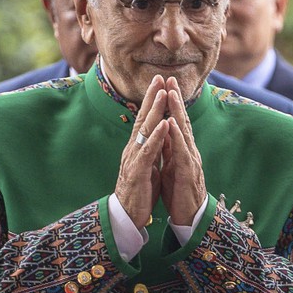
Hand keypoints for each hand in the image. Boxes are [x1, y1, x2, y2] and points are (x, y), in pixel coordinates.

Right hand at [115, 79, 166, 230]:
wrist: (128, 215)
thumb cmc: (139, 191)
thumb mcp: (148, 165)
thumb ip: (152, 148)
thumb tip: (157, 133)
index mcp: (138, 147)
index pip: (145, 120)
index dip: (152, 101)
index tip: (161, 83)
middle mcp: (134, 149)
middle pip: (143, 119)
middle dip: (152, 98)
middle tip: (160, 77)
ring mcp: (134, 159)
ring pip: (145, 131)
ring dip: (154, 111)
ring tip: (163, 93)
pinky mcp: (138, 172)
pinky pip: (148, 151)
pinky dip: (157, 137)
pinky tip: (165, 124)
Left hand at [152, 76, 206, 222]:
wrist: (190, 217)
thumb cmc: (180, 193)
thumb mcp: (171, 166)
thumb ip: (169, 149)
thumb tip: (164, 131)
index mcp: (182, 150)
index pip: (177, 122)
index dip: (172, 103)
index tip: (165, 84)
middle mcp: (189, 151)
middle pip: (182, 121)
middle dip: (175, 99)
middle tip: (170, 78)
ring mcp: (190, 160)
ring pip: (183, 131)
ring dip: (177, 111)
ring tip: (171, 93)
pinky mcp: (188, 172)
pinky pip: (181, 151)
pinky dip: (176, 135)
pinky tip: (171, 123)